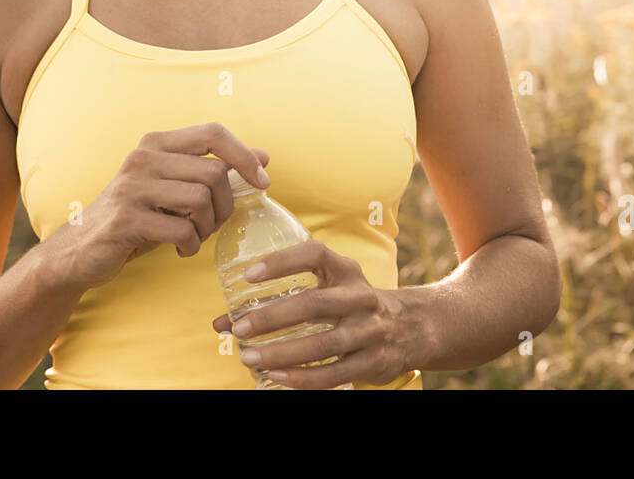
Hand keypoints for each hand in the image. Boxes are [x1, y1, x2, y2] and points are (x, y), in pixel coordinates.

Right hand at [45, 122, 269, 292]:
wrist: (81, 249)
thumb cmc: (138, 215)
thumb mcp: (176, 188)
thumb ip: (216, 169)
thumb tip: (265, 156)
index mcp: (156, 143)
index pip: (213, 132)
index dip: (244, 155)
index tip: (262, 182)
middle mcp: (142, 157)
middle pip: (214, 172)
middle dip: (226, 205)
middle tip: (213, 224)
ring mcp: (131, 187)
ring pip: (200, 200)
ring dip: (208, 227)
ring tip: (196, 236)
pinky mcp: (125, 219)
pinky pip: (182, 229)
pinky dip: (191, 245)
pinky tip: (182, 250)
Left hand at [210, 239, 412, 388]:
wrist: (411, 327)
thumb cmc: (351, 303)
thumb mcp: (327, 289)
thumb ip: (278, 300)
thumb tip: (222, 322)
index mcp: (346, 271)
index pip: (315, 254)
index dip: (281, 261)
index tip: (248, 274)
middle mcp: (360, 298)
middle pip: (315, 304)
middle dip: (273, 316)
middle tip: (240, 328)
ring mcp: (369, 331)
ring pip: (323, 344)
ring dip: (283, 353)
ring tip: (249, 357)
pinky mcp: (372, 362)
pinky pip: (334, 374)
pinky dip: (304, 378)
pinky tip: (277, 378)